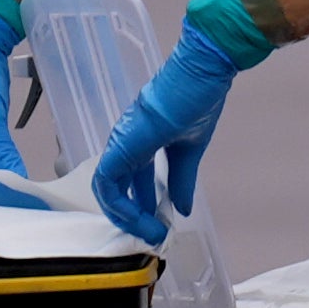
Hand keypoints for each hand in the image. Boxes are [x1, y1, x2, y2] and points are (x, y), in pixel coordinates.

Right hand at [0, 0, 45, 209]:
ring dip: (17, 190)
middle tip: (49, 208)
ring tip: (45, 200)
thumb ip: (1, 155)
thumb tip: (18, 188)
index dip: (15, 200)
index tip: (44, 207)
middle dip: (16, 200)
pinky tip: (32, 183)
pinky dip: (15, 175)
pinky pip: (0, 166)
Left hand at [92, 26, 242, 244]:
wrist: (201, 73)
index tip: (158, 223)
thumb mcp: (190, 149)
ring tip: (150, 233)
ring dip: (126, 216)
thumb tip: (181, 208)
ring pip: (107, 189)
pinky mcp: (122, 145)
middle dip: (132, 216)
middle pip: (115, 188)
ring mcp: (121, 143)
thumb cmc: (198, 98)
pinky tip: (142, 219)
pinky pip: (109, 184)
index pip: (131, 180)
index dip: (141, 205)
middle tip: (152, 234)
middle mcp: (125, 142)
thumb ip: (182, 179)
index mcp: (140, 140)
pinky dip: (122, 207)